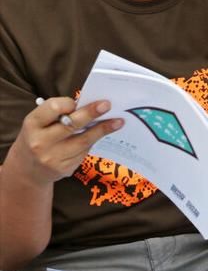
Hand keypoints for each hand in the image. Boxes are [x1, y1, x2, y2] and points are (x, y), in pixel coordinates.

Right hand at [5, 97, 120, 185]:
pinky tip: (103, 135)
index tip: (80, 101)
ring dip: (102, 129)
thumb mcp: (39, 123)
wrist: (27, 169)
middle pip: (71, 125)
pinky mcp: (64, 169)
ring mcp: (52, 158)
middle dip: (91, 113)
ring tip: (118, 122)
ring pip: (83, 141)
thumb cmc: (38, 137)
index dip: (68, 103)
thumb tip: (89, 103)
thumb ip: (58, 113)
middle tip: (107, 105)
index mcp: (32, 124)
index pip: (53, 108)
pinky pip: (84, 152)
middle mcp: (40, 142)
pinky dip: (93, 142)